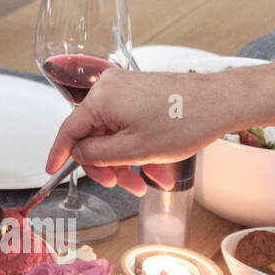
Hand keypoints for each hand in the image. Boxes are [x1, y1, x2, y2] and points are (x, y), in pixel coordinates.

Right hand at [44, 69, 231, 195]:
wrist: (222, 102)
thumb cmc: (184, 121)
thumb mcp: (133, 150)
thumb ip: (96, 154)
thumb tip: (79, 153)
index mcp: (101, 99)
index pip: (69, 130)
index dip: (60, 154)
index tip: (52, 170)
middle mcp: (109, 88)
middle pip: (93, 134)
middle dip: (107, 164)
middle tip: (121, 185)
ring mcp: (126, 88)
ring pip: (114, 132)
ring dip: (127, 160)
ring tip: (148, 182)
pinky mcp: (142, 92)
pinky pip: (129, 124)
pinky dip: (138, 146)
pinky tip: (158, 167)